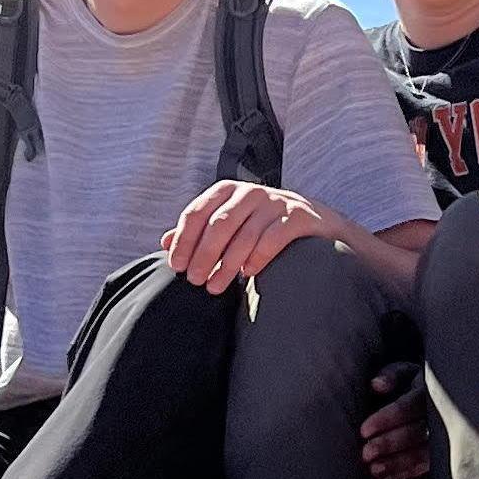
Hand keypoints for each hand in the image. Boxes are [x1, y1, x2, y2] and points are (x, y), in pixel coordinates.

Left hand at [162, 180, 332, 294]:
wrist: (314, 223)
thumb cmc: (261, 226)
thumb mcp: (228, 223)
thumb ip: (198, 231)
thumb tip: (164, 242)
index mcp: (227, 191)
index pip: (197, 212)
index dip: (184, 240)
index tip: (176, 266)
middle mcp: (250, 192)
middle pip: (219, 225)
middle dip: (204, 255)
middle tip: (195, 281)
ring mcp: (276, 202)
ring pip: (244, 235)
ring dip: (227, 265)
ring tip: (215, 288)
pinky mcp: (298, 216)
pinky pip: (272, 240)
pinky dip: (257, 259)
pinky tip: (248, 275)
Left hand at [360, 359, 427, 478]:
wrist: (432, 396)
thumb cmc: (408, 383)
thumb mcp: (402, 372)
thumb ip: (390, 375)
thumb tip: (376, 385)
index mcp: (428, 390)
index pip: (411, 405)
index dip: (388, 418)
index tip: (364, 430)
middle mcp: (438, 415)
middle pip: (417, 432)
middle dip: (390, 444)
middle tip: (365, 453)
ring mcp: (441, 438)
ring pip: (422, 454)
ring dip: (396, 464)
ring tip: (373, 470)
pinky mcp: (438, 456)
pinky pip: (421, 468)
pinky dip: (400, 475)